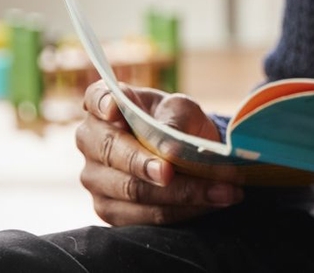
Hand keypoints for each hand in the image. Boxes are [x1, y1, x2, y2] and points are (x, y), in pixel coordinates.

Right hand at [75, 81, 242, 225]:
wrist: (185, 150)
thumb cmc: (178, 122)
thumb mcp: (182, 110)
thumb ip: (174, 120)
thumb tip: (169, 147)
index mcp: (103, 104)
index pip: (96, 98)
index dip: (104, 103)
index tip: (117, 109)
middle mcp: (91, 141)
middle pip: (112, 152)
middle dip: (146, 164)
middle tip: (173, 171)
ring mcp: (96, 179)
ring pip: (133, 190)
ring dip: (180, 192)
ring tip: (222, 189)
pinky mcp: (111, 211)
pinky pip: (145, 216)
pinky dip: (182, 211)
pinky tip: (211, 203)